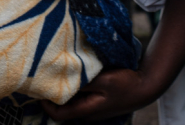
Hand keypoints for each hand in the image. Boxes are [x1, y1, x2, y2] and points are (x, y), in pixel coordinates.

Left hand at [41, 68, 156, 121]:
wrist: (146, 86)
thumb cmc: (126, 84)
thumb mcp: (103, 80)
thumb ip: (82, 82)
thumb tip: (61, 79)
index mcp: (87, 111)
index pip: (58, 114)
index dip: (44, 103)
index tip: (38, 86)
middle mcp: (87, 113)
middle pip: (62, 107)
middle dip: (52, 94)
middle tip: (44, 75)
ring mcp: (93, 108)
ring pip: (71, 101)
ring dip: (64, 89)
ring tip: (57, 71)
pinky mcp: (97, 101)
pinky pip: (80, 96)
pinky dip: (74, 87)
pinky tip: (73, 73)